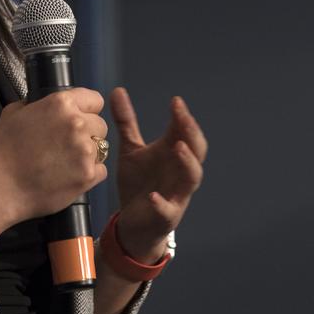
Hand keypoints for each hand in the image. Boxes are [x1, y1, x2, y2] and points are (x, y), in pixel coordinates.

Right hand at [0, 87, 108, 224]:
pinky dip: (90, 173)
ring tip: (67, 162)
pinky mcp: (88, 175)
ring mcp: (85, 150)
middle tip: (68, 145)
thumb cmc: (5, 150)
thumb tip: (46, 104)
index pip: (95, 99)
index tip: (80, 118)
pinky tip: (71, 175)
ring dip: (89, 153)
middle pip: (100, 125)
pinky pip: (101, 170)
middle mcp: (77, 123)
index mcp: (61, 104)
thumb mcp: (14, 112)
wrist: (2, 187)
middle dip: (88, 133)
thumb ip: (36, 103)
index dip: (87, 109)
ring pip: (102, 148)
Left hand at [109, 90, 206, 263]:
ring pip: (192, 177)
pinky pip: (168, 209)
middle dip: (191, 133)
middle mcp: (179, 171)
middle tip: (181, 117)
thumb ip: (127, 122)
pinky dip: (162, 202)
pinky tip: (153, 195)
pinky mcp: (166, 216)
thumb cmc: (138, 183)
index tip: (175, 101)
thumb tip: (117, 90)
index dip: (183, 116)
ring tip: (178, 147)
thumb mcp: (131, 149)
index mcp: (172, 154)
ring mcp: (176, 193)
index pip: (184, 131)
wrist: (132, 223)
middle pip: (196, 150)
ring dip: (188, 163)